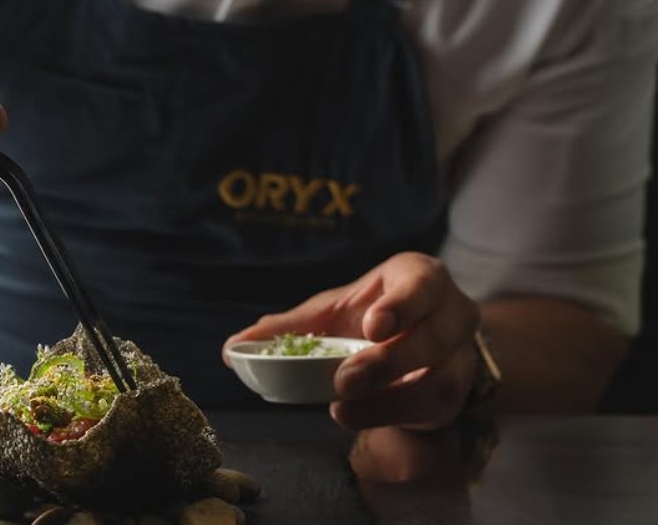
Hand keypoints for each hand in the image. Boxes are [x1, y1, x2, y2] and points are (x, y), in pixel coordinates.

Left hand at [223, 252, 479, 429]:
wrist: (423, 334)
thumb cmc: (373, 312)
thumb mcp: (336, 310)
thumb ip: (293, 326)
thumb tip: (233, 348)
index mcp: (423, 278)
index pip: (422, 285)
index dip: (402, 305)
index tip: (372, 326)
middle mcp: (454, 313)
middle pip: (434, 337)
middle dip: (389, 362)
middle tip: (344, 380)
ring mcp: (462, 357)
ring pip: (441, 382)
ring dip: (391, 399)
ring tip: (344, 407)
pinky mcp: (457, 395)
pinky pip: (437, 412)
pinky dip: (395, 418)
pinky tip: (358, 417)